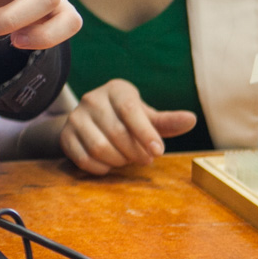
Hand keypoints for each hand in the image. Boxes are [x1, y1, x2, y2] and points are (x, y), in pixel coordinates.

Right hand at [58, 79, 196, 175]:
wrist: (91, 120)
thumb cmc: (127, 118)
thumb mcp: (148, 117)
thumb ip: (168, 121)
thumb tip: (192, 120)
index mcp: (116, 89)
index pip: (130, 110)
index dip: (145, 133)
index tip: (159, 152)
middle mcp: (92, 99)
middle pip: (116, 133)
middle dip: (135, 152)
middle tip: (145, 159)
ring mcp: (75, 117)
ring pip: (99, 148)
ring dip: (119, 161)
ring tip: (127, 160)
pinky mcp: (65, 135)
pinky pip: (84, 159)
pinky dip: (101, 168)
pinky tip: (110, 164)